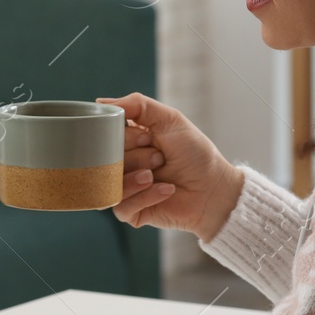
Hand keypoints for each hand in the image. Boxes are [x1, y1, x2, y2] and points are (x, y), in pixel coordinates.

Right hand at [96, 92, 245, 241]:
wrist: (214, 188)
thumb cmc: (195, 154)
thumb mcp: (169, 119)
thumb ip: (137, 105)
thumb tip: (100, 102)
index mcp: (128, 142)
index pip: (105, 135)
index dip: (125, 136)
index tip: (148, 138)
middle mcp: (123, 164)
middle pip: (106, 158)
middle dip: (137, 156)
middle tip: (159, 157)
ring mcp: (124, 189)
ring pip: (110, 182)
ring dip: (138, 177)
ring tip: (158, 174)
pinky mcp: (130, 212)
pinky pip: (121, 205)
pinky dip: (146, 196)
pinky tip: (166, 190)